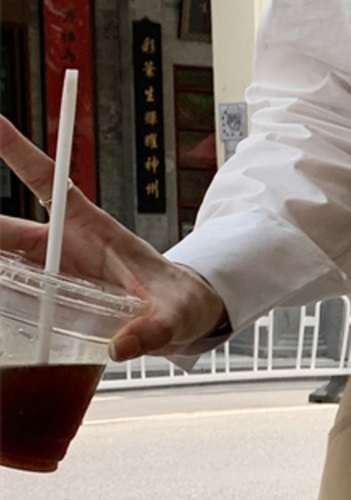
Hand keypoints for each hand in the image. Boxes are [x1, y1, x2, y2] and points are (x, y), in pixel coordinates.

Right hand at [0, 116, 227, 360]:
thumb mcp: (175, 318)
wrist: (182, 316)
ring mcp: (52, 270)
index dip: (17, 151)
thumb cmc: (181, 304)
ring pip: (2, 260)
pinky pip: (11, 290)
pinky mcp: (48, 295)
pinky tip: (0, 304)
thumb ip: (153, 331)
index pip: (47, 181)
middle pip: (4, 230)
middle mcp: (63, 244)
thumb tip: (123, 348)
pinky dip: (2, 293)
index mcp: (91, 228)